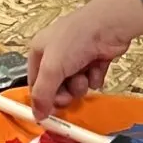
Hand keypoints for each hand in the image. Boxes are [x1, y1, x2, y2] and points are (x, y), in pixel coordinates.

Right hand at [29, 0, 142, 117]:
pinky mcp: (94, 60)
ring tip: (84, 75)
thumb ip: (42, 94)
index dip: (41, 98)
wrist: (108, 26)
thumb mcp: (52, 69)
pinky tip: (96, 67)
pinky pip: (90, 80)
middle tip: (69, 95)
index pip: (34, 82)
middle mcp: (57, 54)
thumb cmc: (75, 39)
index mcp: (40, 51)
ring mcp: (76, 57)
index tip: (47, 114)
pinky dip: (93, 77)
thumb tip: (37, 115)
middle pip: (55, 87)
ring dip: (79, 85)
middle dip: (63, 93)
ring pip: (74, 85)